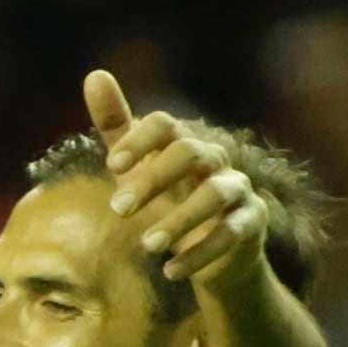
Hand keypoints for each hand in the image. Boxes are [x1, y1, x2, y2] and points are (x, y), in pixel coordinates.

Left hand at [89, 66, 269, 295]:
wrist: (214, 256)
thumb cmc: (171, 203)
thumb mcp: (138, 169)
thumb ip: (117, 129)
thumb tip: (94, 75)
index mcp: (185, 144)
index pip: (166, 126)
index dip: (139, 140)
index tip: (111, 167)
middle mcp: (214, 161)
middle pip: (190, 152)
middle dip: (152, 179)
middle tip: (117, 210)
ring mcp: (238, 191)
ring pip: (215, 194)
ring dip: (179, 219)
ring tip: (147, 246)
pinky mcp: (252, 224)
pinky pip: (232, 234)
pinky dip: (200, 254)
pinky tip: (170, 271)